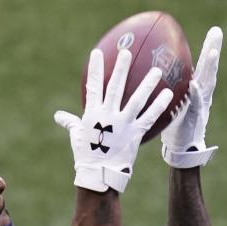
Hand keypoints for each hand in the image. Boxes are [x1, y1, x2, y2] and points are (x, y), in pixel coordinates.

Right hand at [55, 49, 173, 192]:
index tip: (97, 52)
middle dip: (121, 68)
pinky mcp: (135, 133)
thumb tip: (58, 116)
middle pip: (116, 87)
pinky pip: (149, 117)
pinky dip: (159, 106)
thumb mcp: (76, 136)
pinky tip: (168, 95)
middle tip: (127, 52)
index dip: (96, 68)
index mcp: (93, 113)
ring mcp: (123, 124)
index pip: (93, 86)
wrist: (98, 174)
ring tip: (157, 70)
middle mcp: (108, 115)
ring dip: (147, 84)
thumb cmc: (86, 155)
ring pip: (137, 100)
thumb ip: (70, 122)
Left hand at [161, 26, 222, 167]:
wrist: (180, 149)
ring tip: (212, 53)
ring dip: (210, 68)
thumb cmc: (173, 124)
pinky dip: (197, 94)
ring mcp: (201, 105)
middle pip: (208, 69)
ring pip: (207, 83)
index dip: (209, 48)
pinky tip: (195, 85)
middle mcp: (202, 94)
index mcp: (196, 89)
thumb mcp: (170, 101)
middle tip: (217, 32)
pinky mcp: (196, 117)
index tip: (214, 30)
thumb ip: (167, 87)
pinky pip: (196, 104)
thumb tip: (150, 70)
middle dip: (213, 50)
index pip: (202, 65)